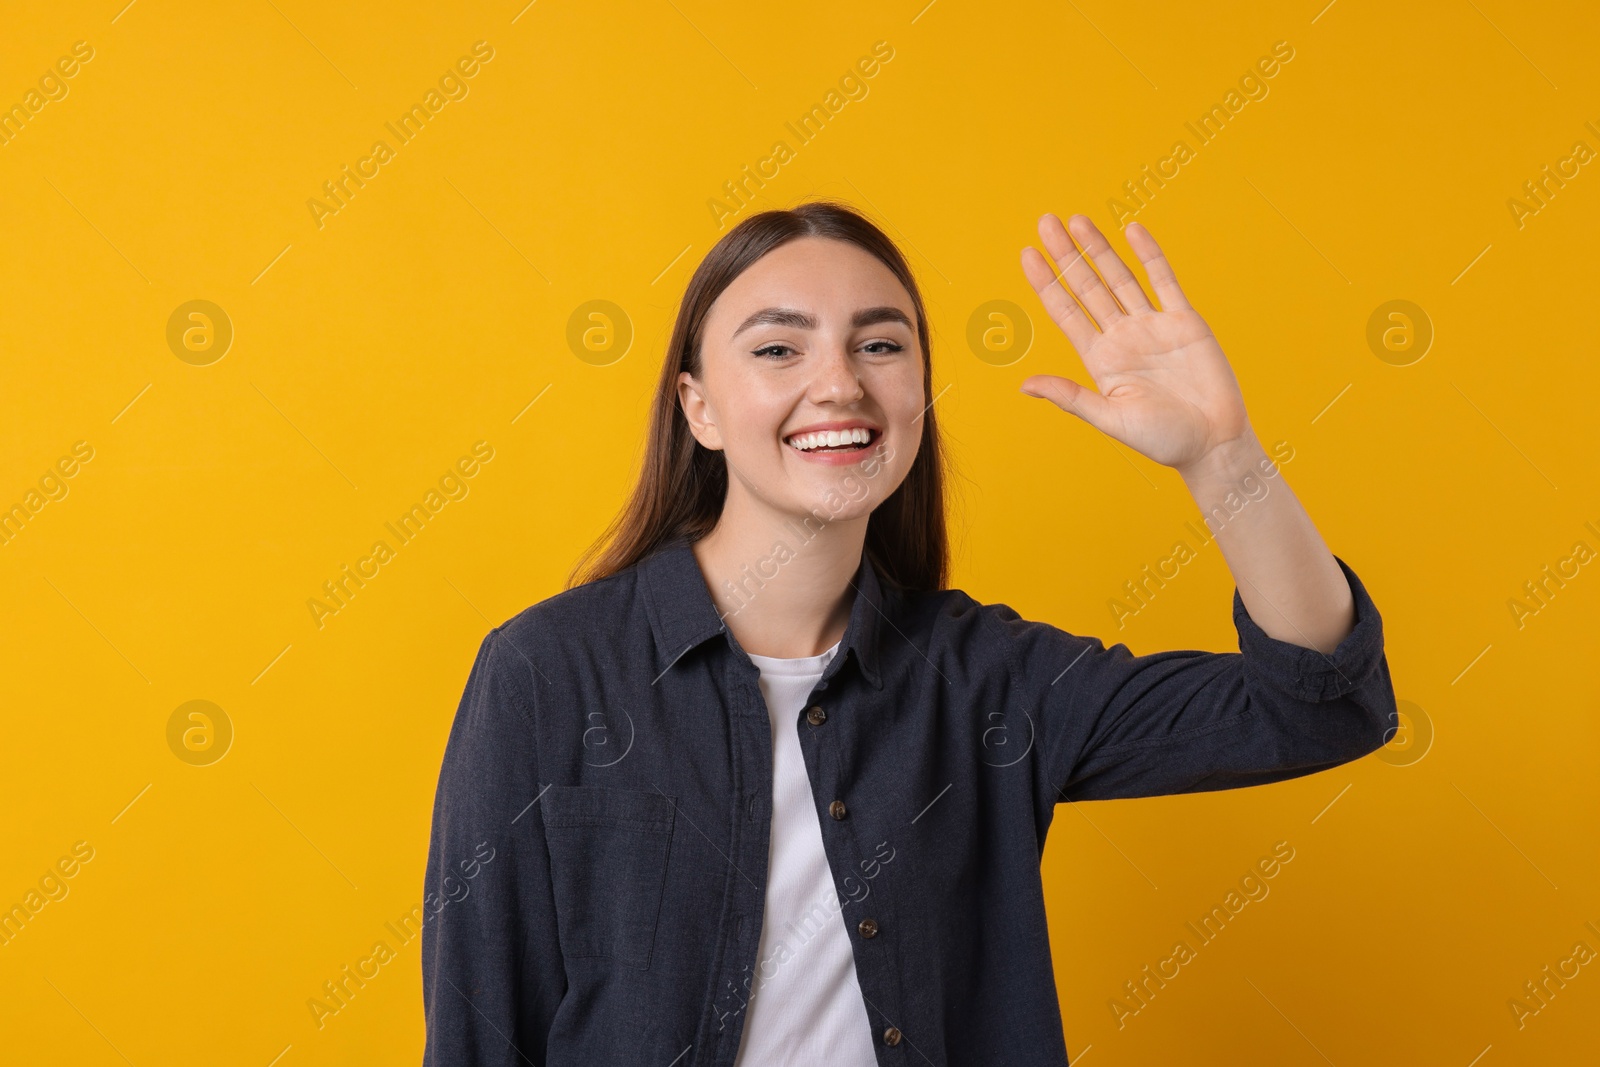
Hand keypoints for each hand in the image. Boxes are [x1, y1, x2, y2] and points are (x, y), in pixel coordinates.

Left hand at [1018, 213, 1249, 476]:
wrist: (1214, 443)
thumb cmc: (1162, 440)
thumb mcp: (1110, 418)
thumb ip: (1070, 397)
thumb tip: (1024, 385)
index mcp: (1100, 359)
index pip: (1065, 311)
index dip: (1047, 283)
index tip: (1027, 254)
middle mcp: (1122, 337)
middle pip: (1087, 287)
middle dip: (1066, 255)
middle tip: (1044, 222)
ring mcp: (1152, 326)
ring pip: (1120, 277)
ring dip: (1099, 249)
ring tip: (1077, 220)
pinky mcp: (1185, 321)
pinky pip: (1164, 281)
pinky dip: (1150, 255)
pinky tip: (1132, 230)